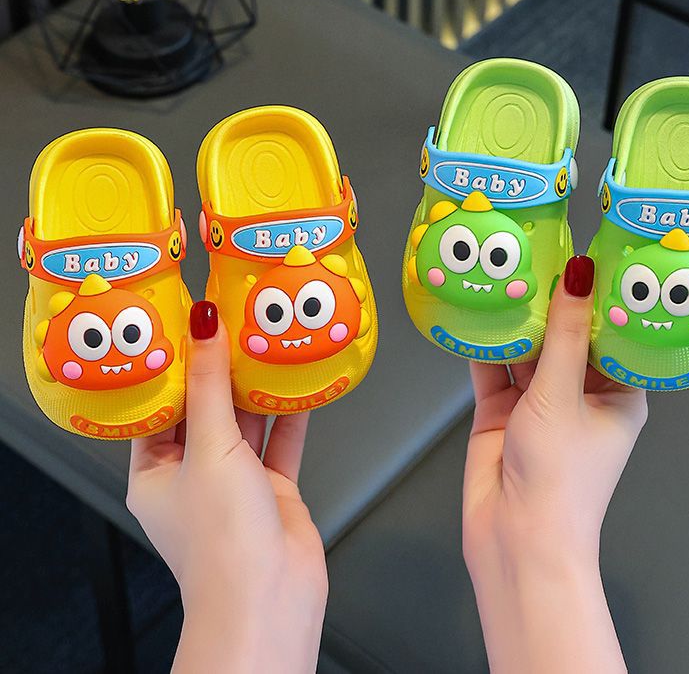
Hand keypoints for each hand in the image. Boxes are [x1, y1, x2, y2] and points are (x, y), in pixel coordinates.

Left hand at [127, 301, 326, 673]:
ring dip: (255, 386)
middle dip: (219, 369)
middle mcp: (193, 476)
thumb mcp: (209, 448)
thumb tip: (203, 327)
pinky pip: (279, 441)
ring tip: (266, 339)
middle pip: (205, 408)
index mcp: (155, 472)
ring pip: (244, 421)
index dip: (173, 364)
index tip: (187, 323)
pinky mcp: (272, 490)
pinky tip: (299, 380)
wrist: (268, 601)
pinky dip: (289, 412)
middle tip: (233, 321)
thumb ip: (211, 385)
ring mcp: (234, 483)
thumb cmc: (221, 543)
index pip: (160, 404)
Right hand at [463, 256, 646, 673]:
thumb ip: (563, 331)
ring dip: (515, 318)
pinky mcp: (501, 413)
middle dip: (551, 301)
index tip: (587, 250)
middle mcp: (580, 396)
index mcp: (617, 395)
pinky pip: (493, 368)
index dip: (601, 295)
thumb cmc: (560, 477)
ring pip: (527, 349)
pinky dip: (484, 343)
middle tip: (536, 248)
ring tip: (503, 267)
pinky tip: (475, 308)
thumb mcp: (563, 394)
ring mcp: (538, 405)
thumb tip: (579, 271)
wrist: (516, 542)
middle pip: (565, 336)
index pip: (611, 333)